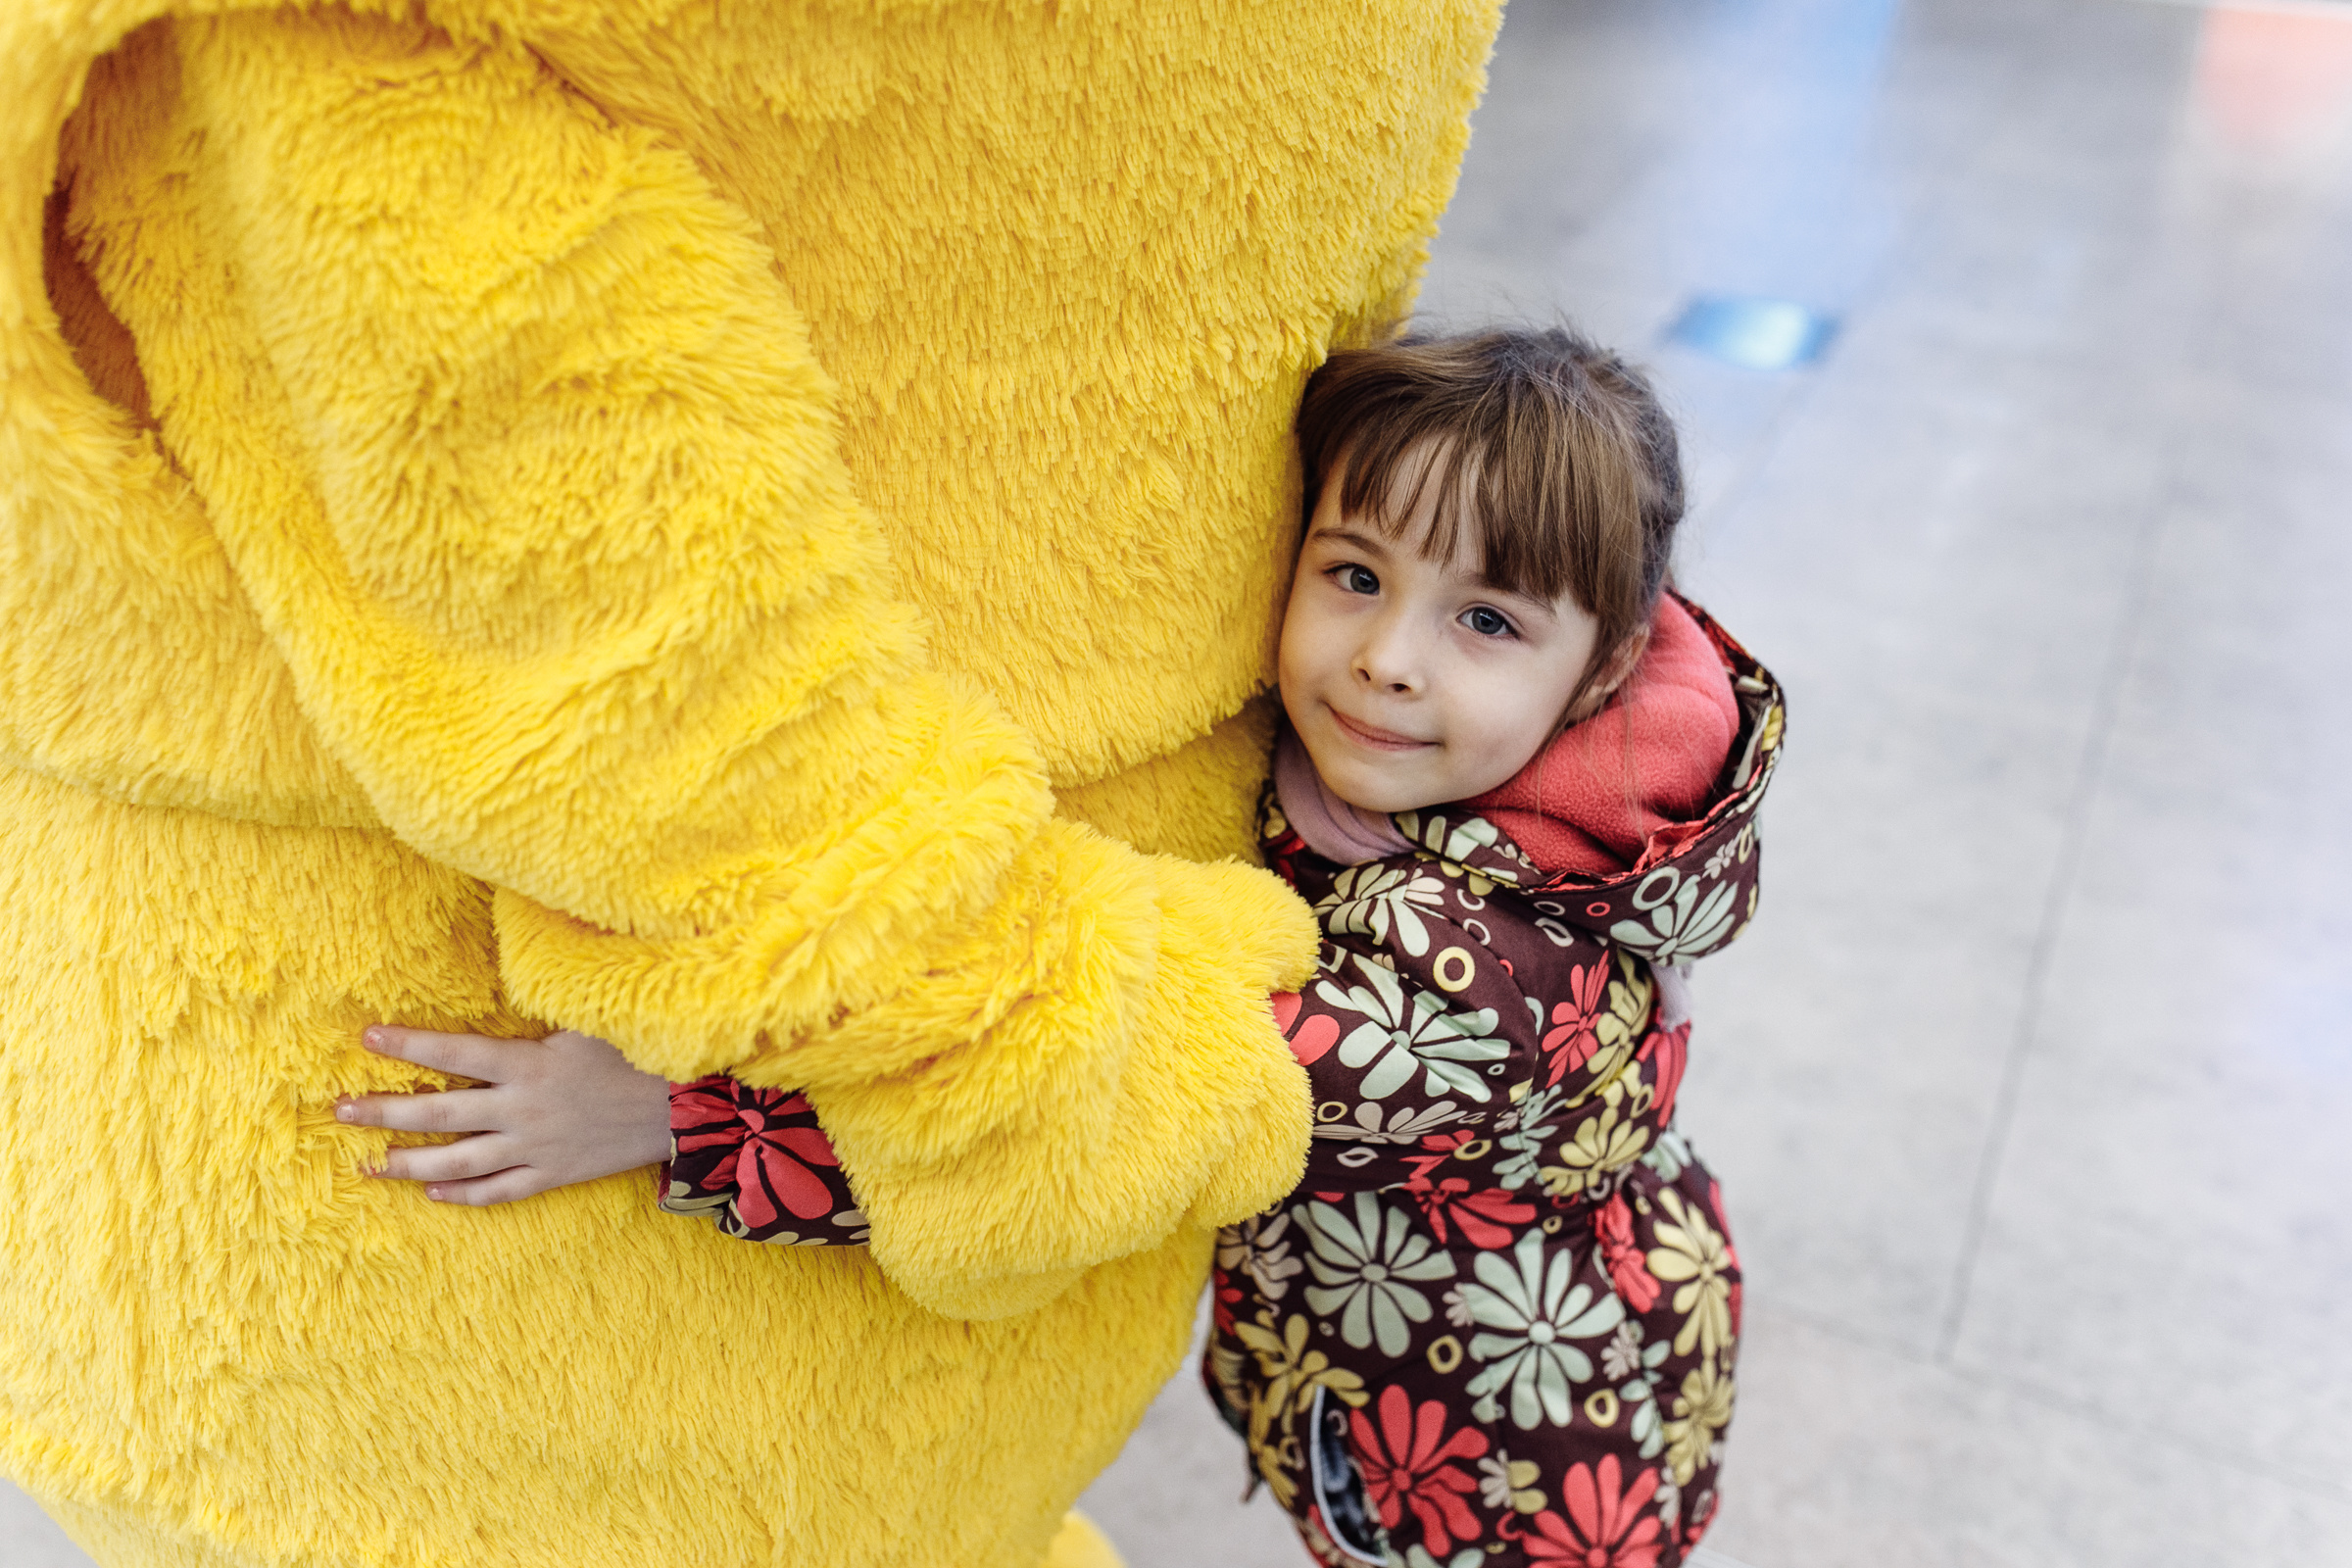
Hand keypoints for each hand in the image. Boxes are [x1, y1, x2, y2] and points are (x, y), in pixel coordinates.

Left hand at [337, 1026, 671, 1205]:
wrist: (685, 1108)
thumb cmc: (639, 1053)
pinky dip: (465, 1194)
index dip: (408, 1043)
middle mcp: (522, 1108)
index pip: (453, 1051)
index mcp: (528, 1064)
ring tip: (370, 1163)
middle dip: (385, 1111)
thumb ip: (548, 1004)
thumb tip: (520, 965)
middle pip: (439, 1112)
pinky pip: (500, 1189)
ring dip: (409, 1163)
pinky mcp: (554, 1173)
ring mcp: (535, 1146)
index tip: (366, 1037)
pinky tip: (434, 1193)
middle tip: (341, 1110)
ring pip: (459, 1161)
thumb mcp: (590, 1018)